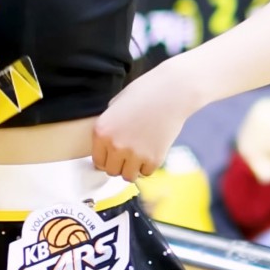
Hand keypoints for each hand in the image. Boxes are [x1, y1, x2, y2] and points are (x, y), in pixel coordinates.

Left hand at [91, 65, 191, 182]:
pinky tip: (151, 151)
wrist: (171, 93)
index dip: (106, 159)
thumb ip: (109, 127)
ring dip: (132, 169)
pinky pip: (146, 173)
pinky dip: (148, 166)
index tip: (113, 155)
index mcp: (101, 132)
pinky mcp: (154, 159)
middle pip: (112, 171)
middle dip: (119, 164)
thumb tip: (106, 146)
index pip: (98, 161)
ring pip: (128, 176)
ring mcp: (135, 154)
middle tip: (128, 154)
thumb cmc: (144, 94)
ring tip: (138, 156)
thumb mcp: (115, 106)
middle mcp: (115, 145)